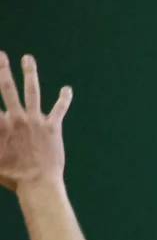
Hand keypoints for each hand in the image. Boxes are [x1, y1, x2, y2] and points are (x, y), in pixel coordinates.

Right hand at [0, 54, 71, 193]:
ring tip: (28, 58)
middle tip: (0, 55)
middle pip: (7, 88)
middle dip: (2, 70)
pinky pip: (59, 109)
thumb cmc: (12, 177)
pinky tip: (67, 89)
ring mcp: (35, 121)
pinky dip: (64, 99)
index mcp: (0, 125)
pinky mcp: (52, 127)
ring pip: (32, 91)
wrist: (38, 185)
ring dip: (30, 73)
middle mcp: (17, 118)